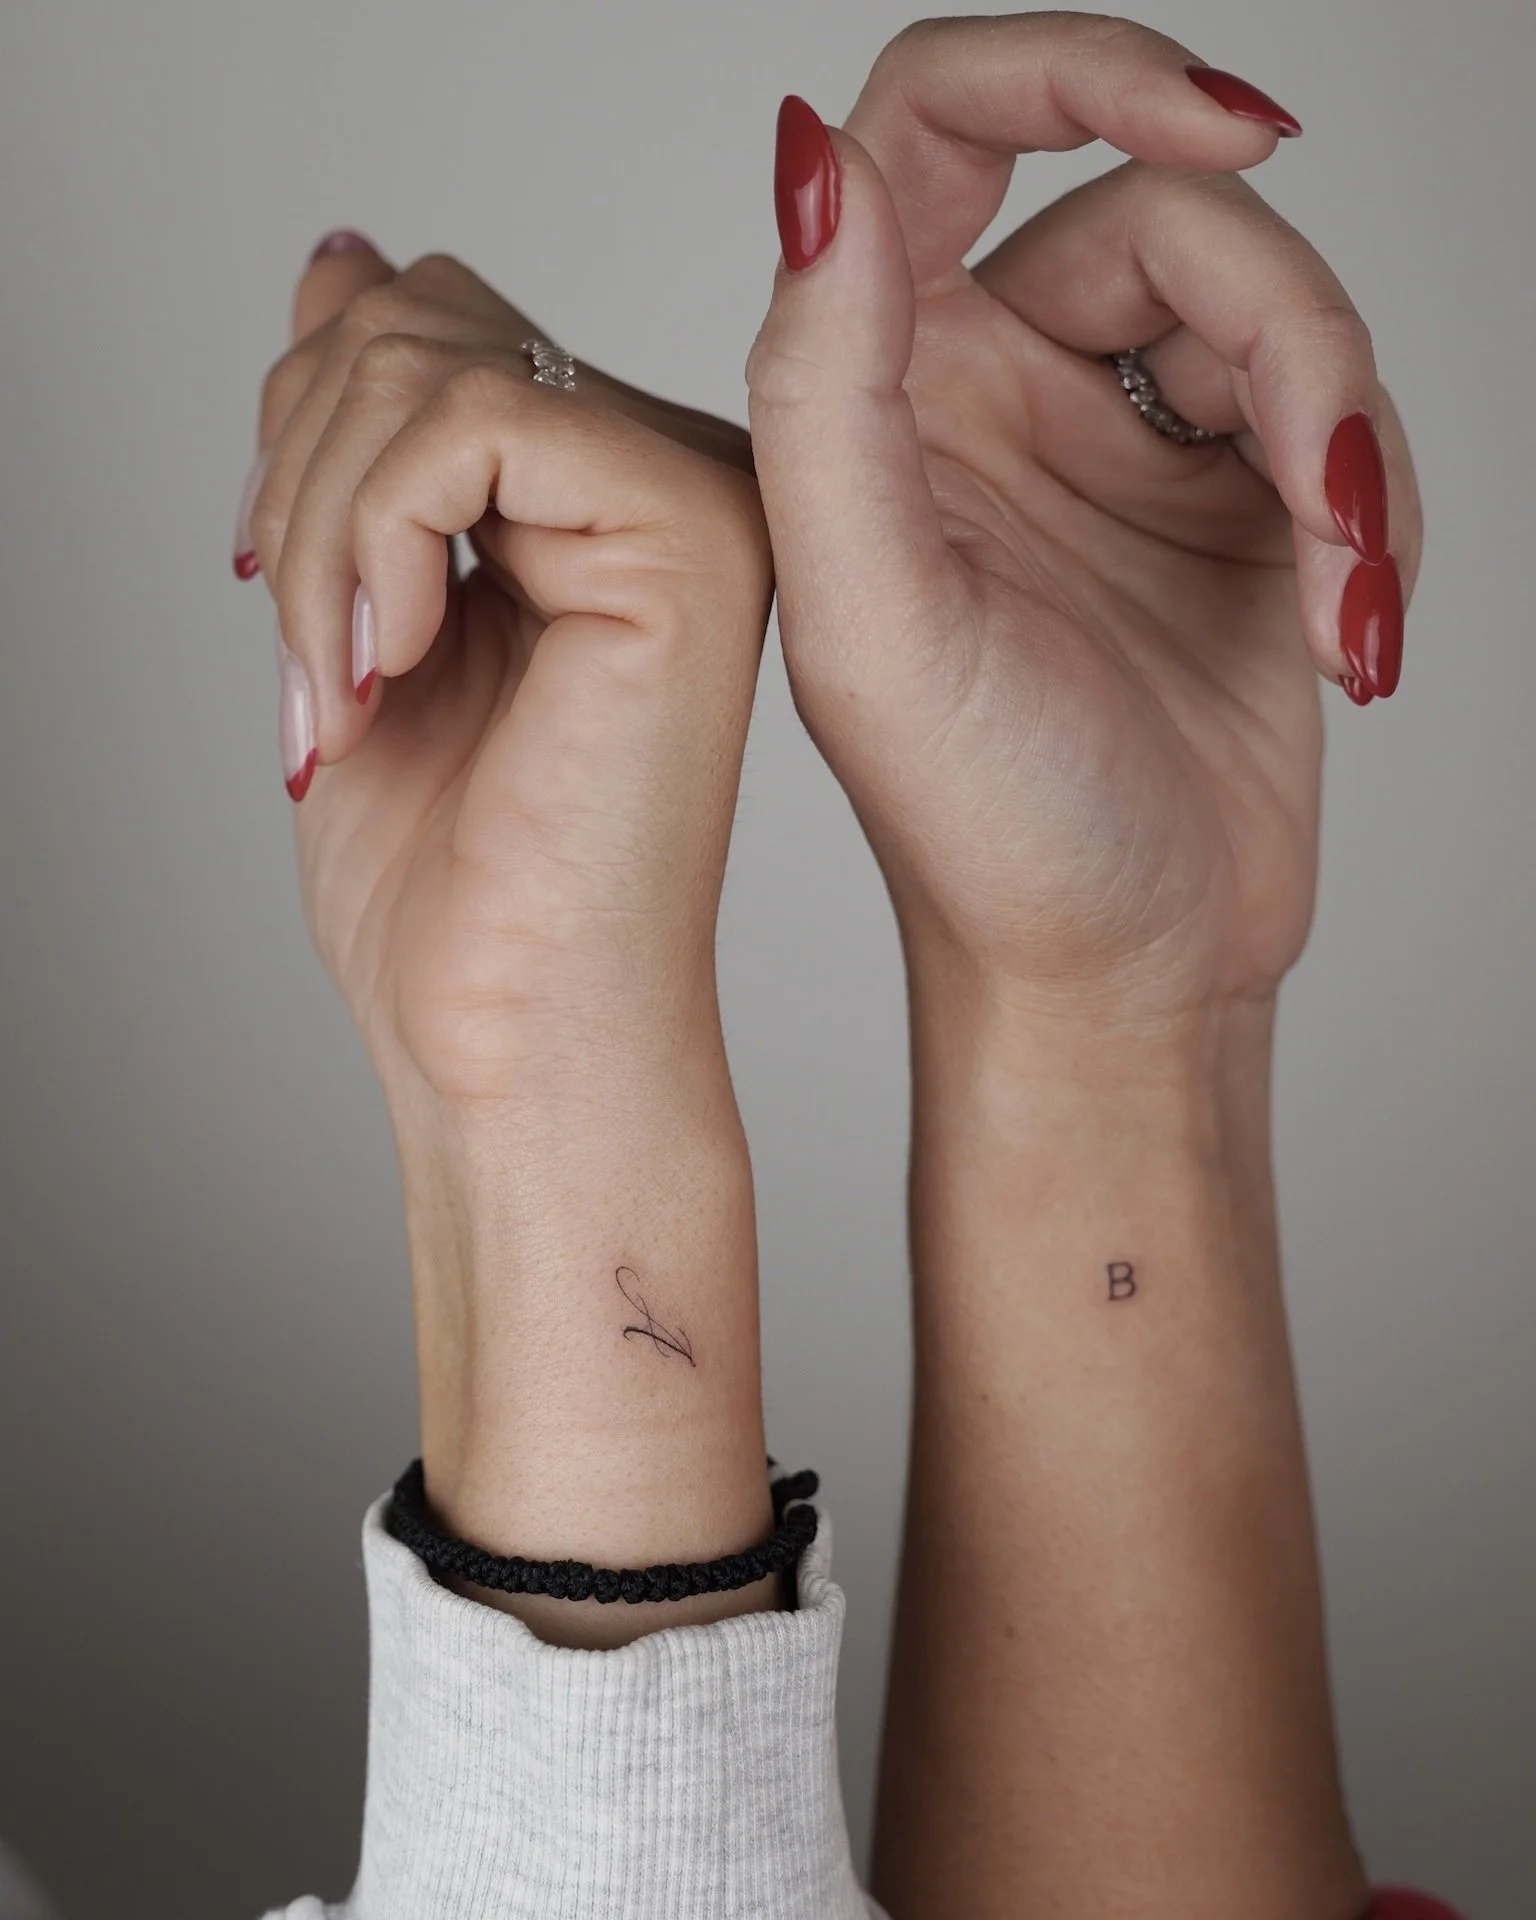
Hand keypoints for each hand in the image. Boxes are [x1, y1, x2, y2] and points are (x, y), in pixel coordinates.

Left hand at [237, 241, 776, 1636]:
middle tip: (307, 653)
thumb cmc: (456, 893)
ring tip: (341, 682)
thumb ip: (362, 441)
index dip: (305, 430)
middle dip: (297, 469)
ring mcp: (695, 504)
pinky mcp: (691, 540)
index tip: (279, 595)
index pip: (429, 326)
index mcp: (606, 503)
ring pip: (427, 355)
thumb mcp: (352, 611)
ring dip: (316, 524)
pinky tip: (392, 662)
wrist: (521, 1049)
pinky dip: (369, 540)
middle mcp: (668, 486)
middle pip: (420, 311)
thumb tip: (341, 256)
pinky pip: (470, 422)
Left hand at [749, 15, 1423, 1030]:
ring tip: (1336, 594)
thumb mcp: (881, 622)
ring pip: (1274, 310)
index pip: (940, 121)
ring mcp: (1113, 442)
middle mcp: (986, 390)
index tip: (1228, 126)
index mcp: (874, 393)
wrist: (1125, 971)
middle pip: (1163, 215)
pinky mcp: (1225, 502)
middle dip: (1282, 334)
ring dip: (1341, 439)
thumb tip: (812, 160)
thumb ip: (825, 386)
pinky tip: (1343, 623)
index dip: (1084, 68)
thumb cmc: (988, 833)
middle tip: (1319, 505)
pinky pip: (1339, 411)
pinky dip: (1369, 501)